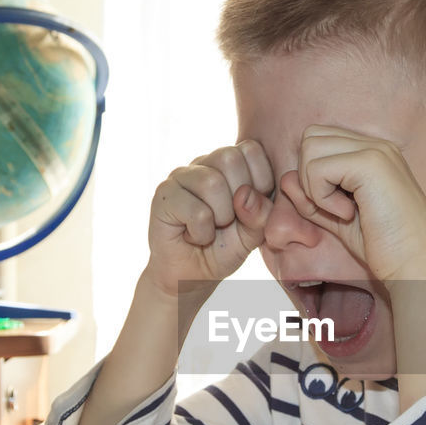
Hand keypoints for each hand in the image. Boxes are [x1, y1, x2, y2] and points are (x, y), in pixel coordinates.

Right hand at [145, 140, 273, 296]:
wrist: (192, 275)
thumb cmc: (224, 248)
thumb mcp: (254, 233)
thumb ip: (262, 213)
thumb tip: (246, 194)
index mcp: (230, 164)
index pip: (251, 149)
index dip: (261, 181)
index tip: (250, 208)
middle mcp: (204, 163)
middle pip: (230, 159)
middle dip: (238, 199)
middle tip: (228, 221)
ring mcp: (181, 176)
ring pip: (212, 183)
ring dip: (220, 217)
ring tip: (211, 229)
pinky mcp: (163, 195)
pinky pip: (196, 210)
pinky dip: (202, 233)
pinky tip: (193, 236)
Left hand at [282, 125, 425, 282]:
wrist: (416, 265)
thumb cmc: (384, 247)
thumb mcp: (339, 218)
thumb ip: (313, 197)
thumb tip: (286, 179)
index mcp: (373, 152)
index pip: (320, 140)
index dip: (313, 175)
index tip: (334, 208)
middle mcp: (376, 144)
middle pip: (311, 136)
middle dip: (308, 176)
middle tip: (333, 208)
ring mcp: (376, 150)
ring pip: (310, 147)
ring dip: (314, 185)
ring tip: (343, 211)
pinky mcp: (371, 163)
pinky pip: (318, 168)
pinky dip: (322, 196)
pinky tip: (349, 214)